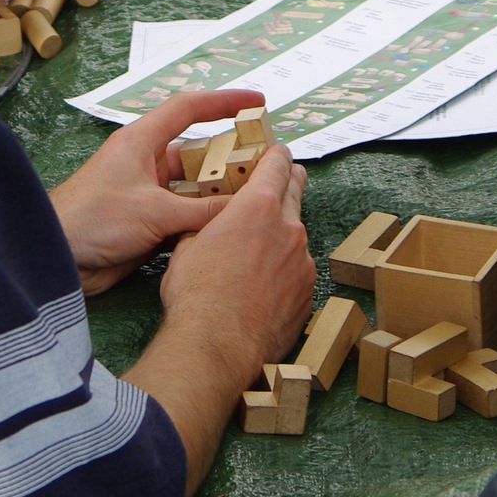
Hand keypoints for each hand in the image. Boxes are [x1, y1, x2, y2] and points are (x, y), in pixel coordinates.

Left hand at [51, 90, 280, 294]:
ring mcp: (148, 195)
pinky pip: (187, 216)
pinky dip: (206, 220)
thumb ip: (202, 209)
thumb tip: (243, 207)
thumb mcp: (154, 211)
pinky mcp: (148, 224)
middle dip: (231, 159)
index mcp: (141, 142)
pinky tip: (229, 227)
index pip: (188, 109)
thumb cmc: (93, 219)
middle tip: (266, 167)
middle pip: (198, 153)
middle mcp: (146, 164)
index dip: (223, 102)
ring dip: (220, 194)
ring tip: (256, 199)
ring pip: (195, 188)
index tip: (256, 102)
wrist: (57, 259)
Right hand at [157, 140, 313, 373]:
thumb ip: (208, 223)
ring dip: (283, 234)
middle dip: (289, 182)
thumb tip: (210, 221)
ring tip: (260, 250)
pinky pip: (299, 270)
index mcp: (258, 207)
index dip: (276, 154)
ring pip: (296, 235)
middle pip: (297, 191)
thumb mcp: (187, 245)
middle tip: (282, 180)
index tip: (276, 152)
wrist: (217, 345)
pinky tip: (265, 285)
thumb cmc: (196, 293)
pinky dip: (286, 270)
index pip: (277, 164)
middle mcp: (289, 228)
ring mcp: (304, 262)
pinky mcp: (308, 292)